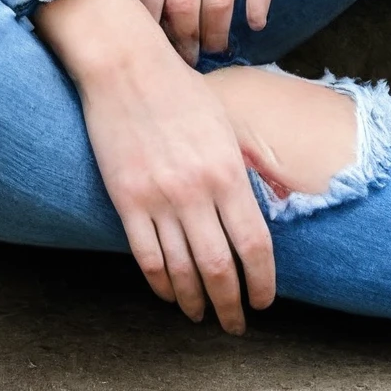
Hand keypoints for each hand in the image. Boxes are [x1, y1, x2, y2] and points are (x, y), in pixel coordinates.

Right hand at [35, 0, 275, 331]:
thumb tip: (254, 208)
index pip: (255, 245)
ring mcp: (159, 199)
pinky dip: (161, 284)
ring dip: (195, 302)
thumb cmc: (180, 89)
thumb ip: (238, 169)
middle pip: (220, 268)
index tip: (264, 301)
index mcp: (228, 171)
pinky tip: (169, 295)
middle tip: (236, 325)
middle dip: (231, 304)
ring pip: (183, 271)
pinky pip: (147, 257)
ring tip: (202, 316)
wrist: (126, 66)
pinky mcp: (127, 200)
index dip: (262, 282)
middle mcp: (196, 191)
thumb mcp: (224, 125)